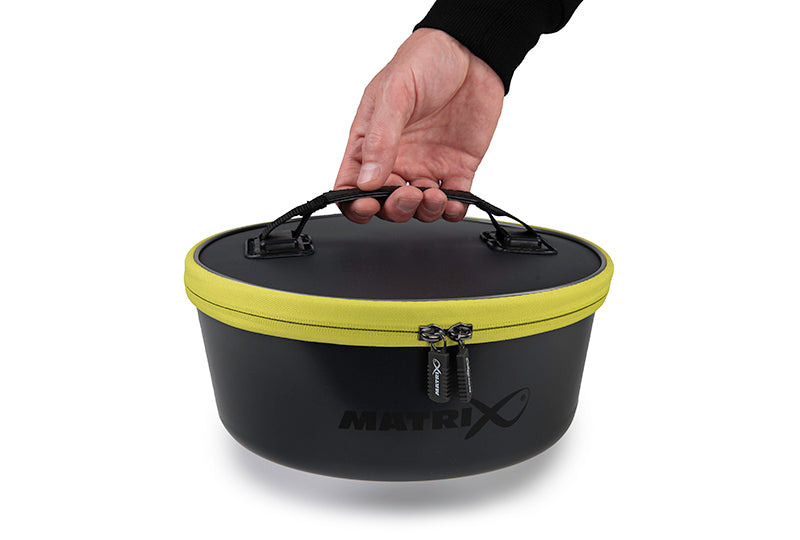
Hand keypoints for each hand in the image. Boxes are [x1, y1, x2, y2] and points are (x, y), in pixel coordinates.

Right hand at [334, 28, 503, 222]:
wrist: (471, 50)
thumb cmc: (424, 61)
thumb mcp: (394, 93)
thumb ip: (380, 139)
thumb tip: (366, 180)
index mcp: (370, 143)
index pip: (352, 185)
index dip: (355, 204)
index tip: (367, 205)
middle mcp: (397, 159)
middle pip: (386, 204)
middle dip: (394, 209)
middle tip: (406, 195)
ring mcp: (427, 165)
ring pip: (419, 207)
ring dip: (423, 211)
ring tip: (433, 195)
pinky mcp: (458, 167)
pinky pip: (453, 200)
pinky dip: (453, 210)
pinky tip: (453, 202)